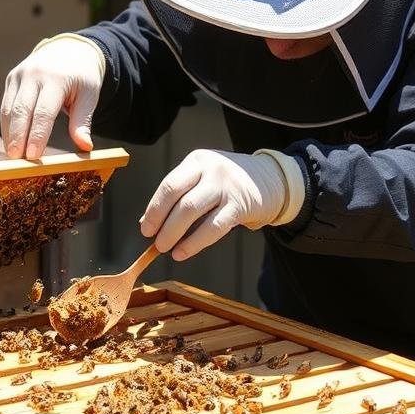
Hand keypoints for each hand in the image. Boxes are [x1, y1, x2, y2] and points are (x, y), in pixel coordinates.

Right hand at [1, 34, 105, 159]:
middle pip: (21, 110)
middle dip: (17, 137)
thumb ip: (83, 121)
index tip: (33, 156)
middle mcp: (34, 74)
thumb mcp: (89, 96)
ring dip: (9, 134)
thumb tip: (85, 147)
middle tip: (17, 160)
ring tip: (13, 156)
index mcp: (56, 78)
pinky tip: (11, 142)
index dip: (37, 135)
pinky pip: (6, 106)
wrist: (70, 50)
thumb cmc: (82, 77)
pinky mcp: (12, 79)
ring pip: (9, 109)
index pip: (44, 112)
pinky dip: (7, 126)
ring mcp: (20, 75)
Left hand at [140, 149, 302, 259]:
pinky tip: (184, 252)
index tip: (146, 228)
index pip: (169, 185)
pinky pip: (213, 227)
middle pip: (179, 198)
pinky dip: (195, 243)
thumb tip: (147, 222)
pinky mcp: (240, 205)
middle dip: (162, 222)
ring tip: (166, 248)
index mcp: (196, 161)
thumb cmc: (226, 182)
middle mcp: (211, 170)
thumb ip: (177, 197)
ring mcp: (226, 187)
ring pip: (192, 212)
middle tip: (154, 241)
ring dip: (174, 233)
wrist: (269, 179)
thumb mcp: (201, 180)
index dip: (154, 209)